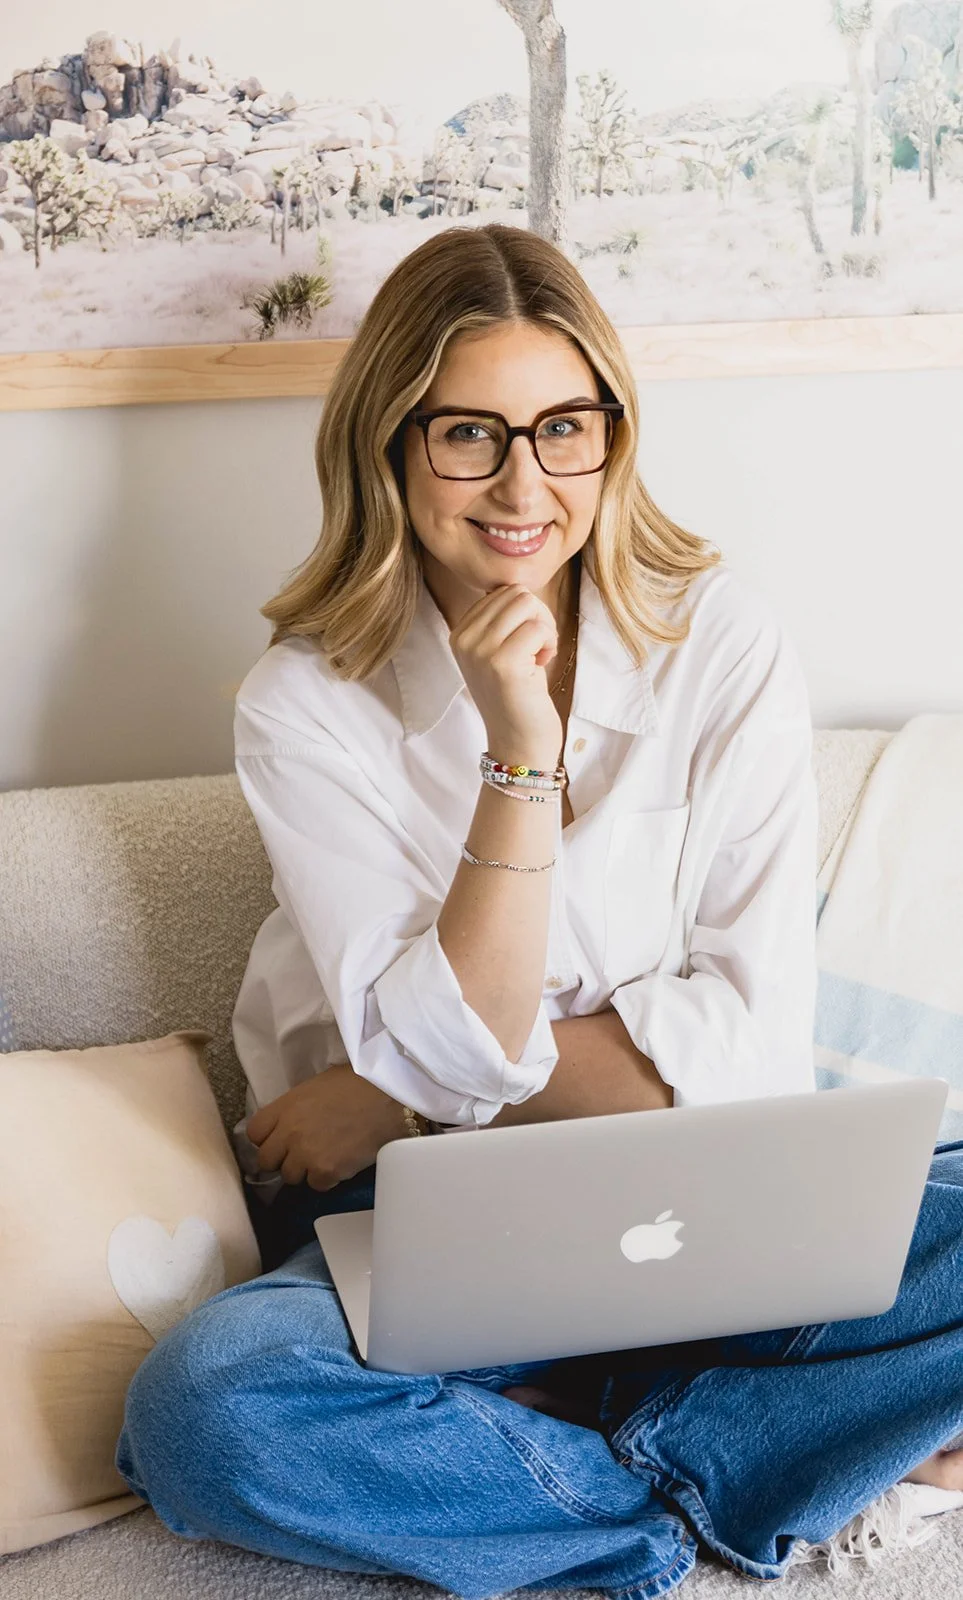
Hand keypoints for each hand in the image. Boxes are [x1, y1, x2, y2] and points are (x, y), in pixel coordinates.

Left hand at [245, 1064, 413, 1190]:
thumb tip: (289, 1121)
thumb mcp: (317, 1086)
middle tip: (300, 1154)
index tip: (279, 1140)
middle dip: (282, 1159)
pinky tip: (341, 1163)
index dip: (267, 1138)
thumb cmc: (359, 1085)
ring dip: (305, 1170)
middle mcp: (290, 1132)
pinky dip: (327, 1178)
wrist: (390, 1100)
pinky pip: (316, 1185)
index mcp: (286, 1106)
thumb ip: (296, 1106)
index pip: (254, 1133)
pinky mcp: (326, 1171)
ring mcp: (306, 1154)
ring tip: (325, 1157)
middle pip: (266, 1160)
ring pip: (290, 1177)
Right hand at [449, 583, 562, 763]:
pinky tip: (542, 665)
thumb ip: (501, 621)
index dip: (525, 615)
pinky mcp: (503, 663)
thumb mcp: (498, 653)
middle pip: (516, 593)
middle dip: (538, 616)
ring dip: (545, 628)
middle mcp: (464, 639)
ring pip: (528, 604)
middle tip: (538, 649)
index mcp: (459, 634)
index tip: (524, 646)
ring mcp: (480, 651)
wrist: (518, 745)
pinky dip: (549, 643)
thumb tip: (518, 588)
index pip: (501, 592)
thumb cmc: (518, 697)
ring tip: (539, 656)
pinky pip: (538, 627)